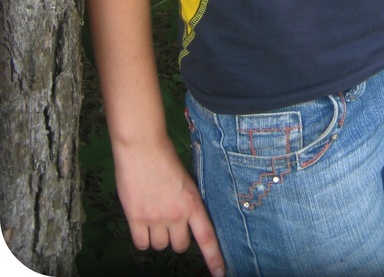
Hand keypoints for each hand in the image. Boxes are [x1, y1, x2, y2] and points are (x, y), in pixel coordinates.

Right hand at [114, 136, 225, 276]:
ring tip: (154, 215)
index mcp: (193, 202)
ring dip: (158, 236)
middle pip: (180, 245)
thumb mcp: (185, 179)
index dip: (214, 258)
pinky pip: (142, 244)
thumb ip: (186, 201)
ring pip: (160, 246)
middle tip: (170, 221)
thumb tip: (185, 219)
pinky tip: (142, 222)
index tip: (220, 273)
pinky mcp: (136, 218)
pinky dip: (143, 238)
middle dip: (177, 237)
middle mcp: (176, 214)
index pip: (207, 237)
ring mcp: (156, 218)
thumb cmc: (164, 156)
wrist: (142, 146)